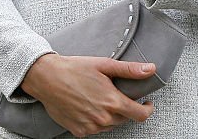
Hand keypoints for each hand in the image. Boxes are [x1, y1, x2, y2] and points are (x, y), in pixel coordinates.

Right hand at [20, 53, 155, 135]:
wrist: (46, 78)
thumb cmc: (74, 68)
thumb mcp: (104, 65)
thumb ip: (129, 70)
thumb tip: (151, 69)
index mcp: (113, 102)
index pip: (141, 115)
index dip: (147, 109)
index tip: (146, 103)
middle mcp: (104, 118)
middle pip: (125, 119)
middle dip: (124, 108)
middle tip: (114, 94)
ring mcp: (91, 127)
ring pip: (110, 124)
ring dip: (110, 115)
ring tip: (98, 98)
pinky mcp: (79, 131)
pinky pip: (95, 129)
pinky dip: (95, 120)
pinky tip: (87, 107)